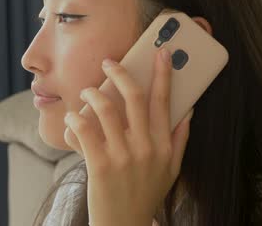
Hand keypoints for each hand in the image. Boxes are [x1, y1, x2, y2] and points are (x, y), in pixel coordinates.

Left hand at [63, 48, 192, 225]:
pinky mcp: (100, 165)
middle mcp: (147, 148)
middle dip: (121, 72)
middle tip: (108, 62)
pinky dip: (75, 118)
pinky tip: (72, 118)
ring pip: (106, 108)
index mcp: (164, 145)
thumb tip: (188, 110)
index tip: (162, 52)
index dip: (164, 74)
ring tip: (87, 91)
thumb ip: (179, 139)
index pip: (165, 101)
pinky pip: (84, 129)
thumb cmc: (145, 193)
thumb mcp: (171, 169)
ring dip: (93, 93)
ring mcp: (123, 156)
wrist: (124, 225)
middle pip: (135, 97)